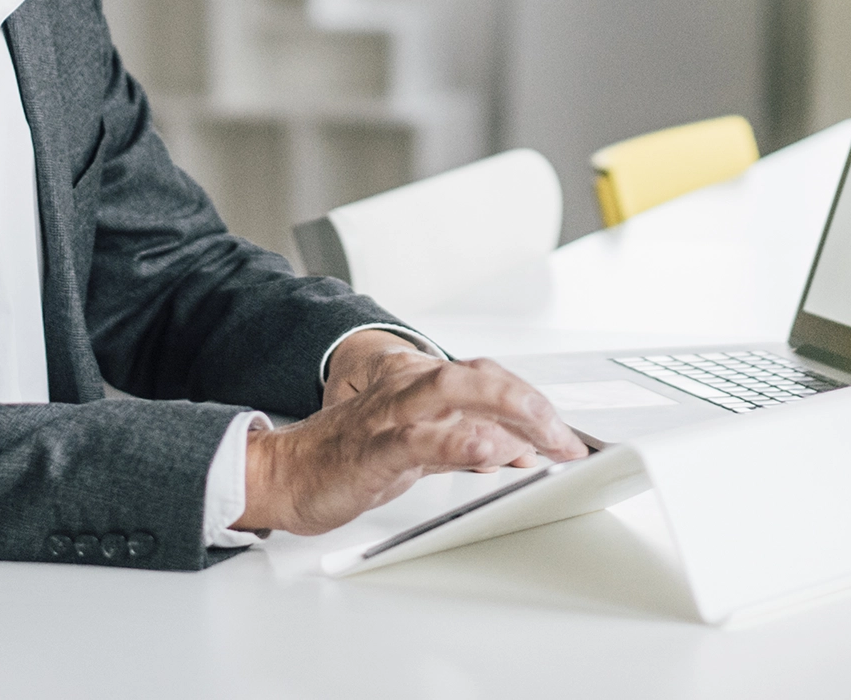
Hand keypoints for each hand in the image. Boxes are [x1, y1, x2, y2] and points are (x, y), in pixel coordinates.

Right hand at [234, 340, 586, 536]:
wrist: (283, 475)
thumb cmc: (347, 459)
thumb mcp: (418, 450)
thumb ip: (466, 445)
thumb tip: (516, 449)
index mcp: (418, 385)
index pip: (488, 379)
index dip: (534, 402)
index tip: (567, 435)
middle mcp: (407, 389)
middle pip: (480, 375)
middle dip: (531, 402)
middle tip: (566, 439)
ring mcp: (389, 415)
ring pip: (454, 391)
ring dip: (508, 410)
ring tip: (546, 437)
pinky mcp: (373, 448)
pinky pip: (420, 438)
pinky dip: (458, 440)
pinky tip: (490, 450)